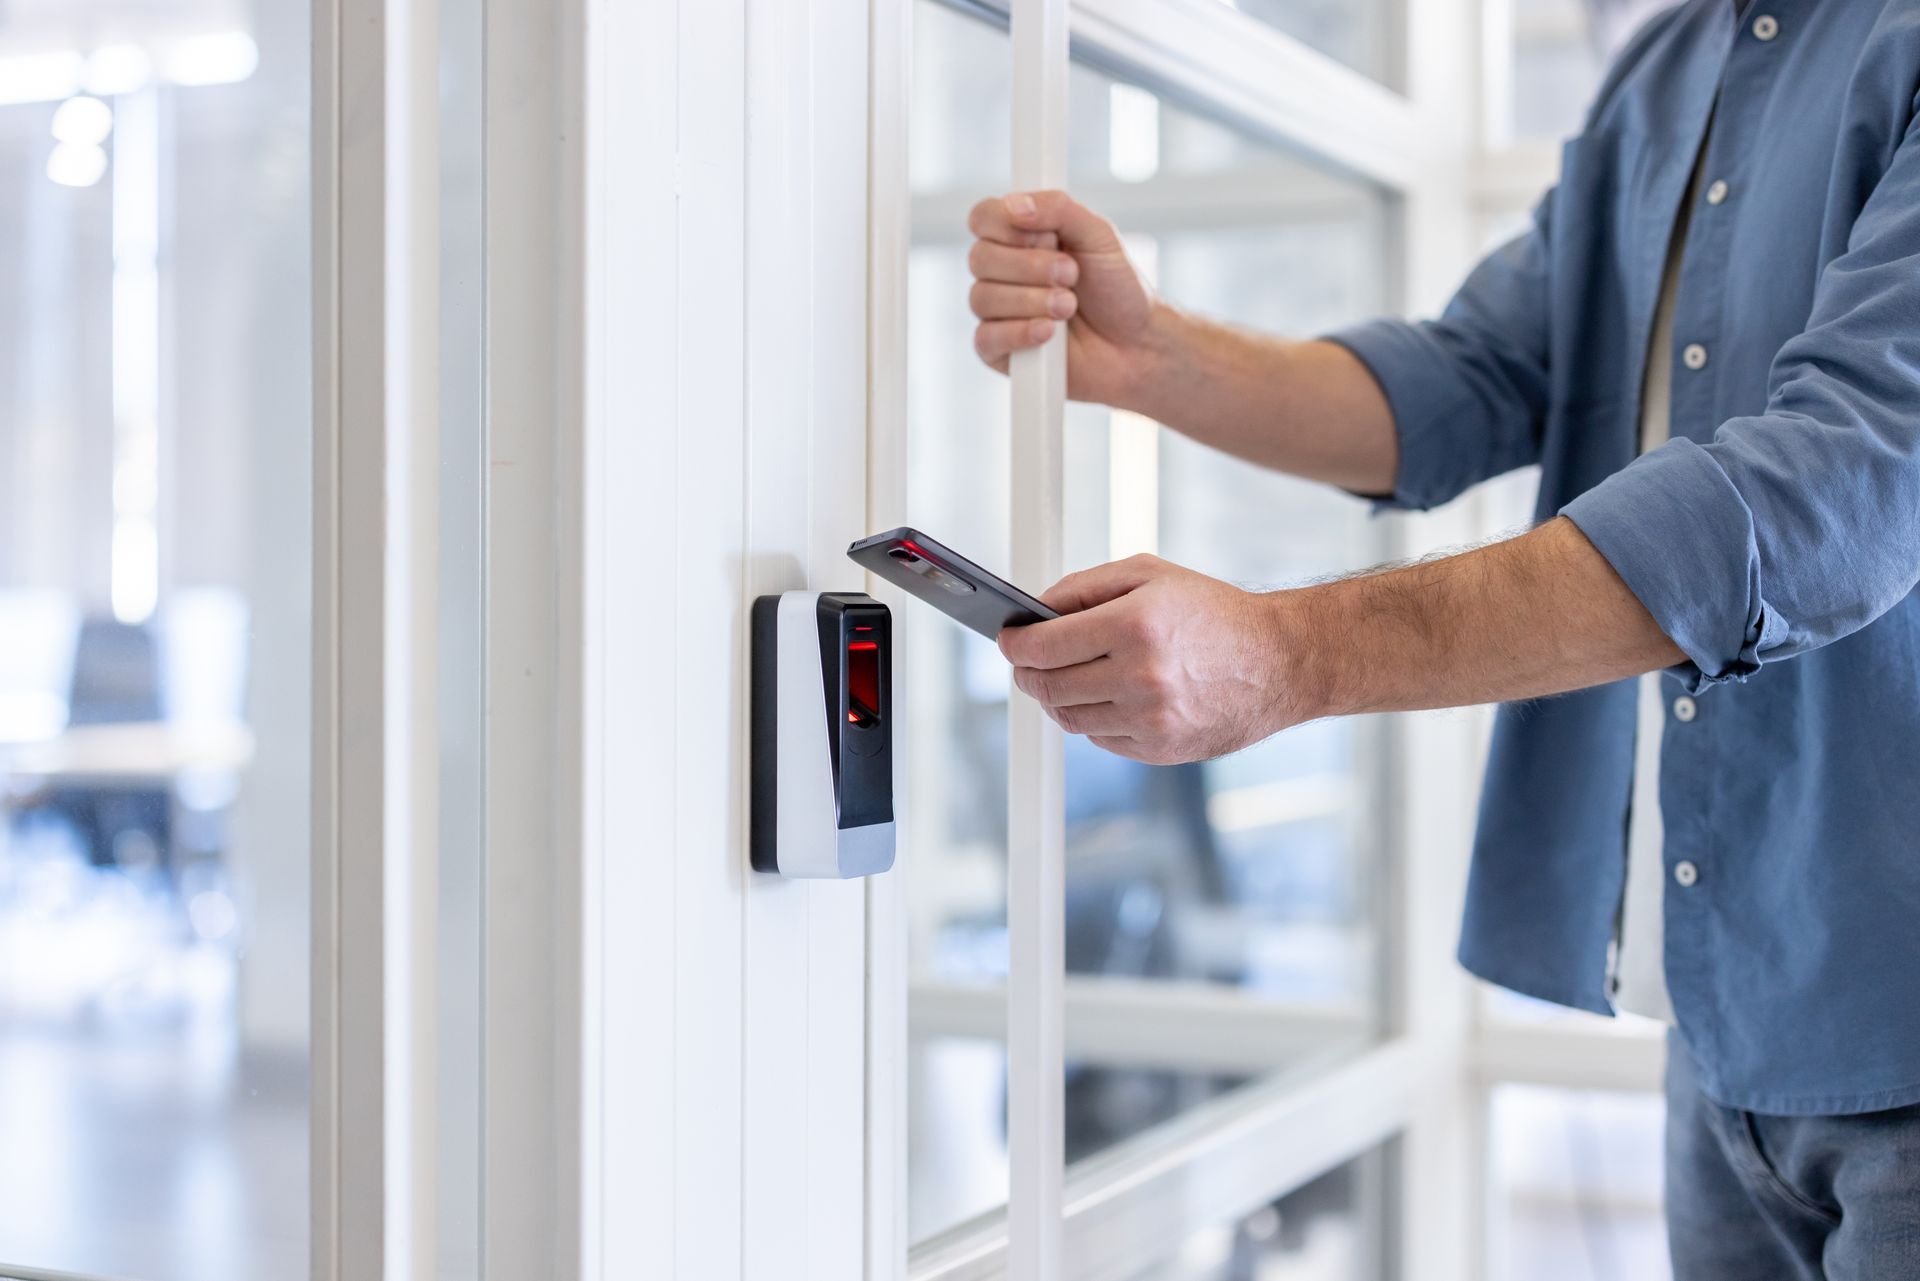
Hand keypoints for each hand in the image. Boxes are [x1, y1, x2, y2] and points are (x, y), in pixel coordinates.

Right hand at [966, 190, 1167, 406]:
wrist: (1137, 343)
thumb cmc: (1118, 288)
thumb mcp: (1099, 234)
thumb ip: (1058, 209)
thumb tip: (1014, 204)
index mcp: (1020, 236)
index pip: (983, 218)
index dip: (1006, 226)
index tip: (1047, 237)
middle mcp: (1002, 271)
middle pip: (980, 258)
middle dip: (1031, 267)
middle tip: (1071, 274)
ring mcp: (998, 312)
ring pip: (982, 298)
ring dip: (1032, 301)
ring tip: (1069, 307)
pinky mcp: (999, 351)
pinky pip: (986, 339)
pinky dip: (1020, 333)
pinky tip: (1049, 333)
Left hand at [998, 555, 1319, 764]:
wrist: (1278, 662)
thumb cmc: (1215, 613)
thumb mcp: (1150, 575)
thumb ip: (1085, 587)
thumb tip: (1035, 612)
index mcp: (1134, 626)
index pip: (1043, 645)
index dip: (1014, 644)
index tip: (1007, 640)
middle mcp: (1140, 676)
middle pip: (1048, 685)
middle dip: (1026, 672)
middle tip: (1024, 661)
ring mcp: (1150, 719)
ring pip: (1069, 717)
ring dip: (1054, 697)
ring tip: (1060, 677)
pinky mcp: (1159, 748)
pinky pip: (1099, 739)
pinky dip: (1090, 718)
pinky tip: (1102, 696)